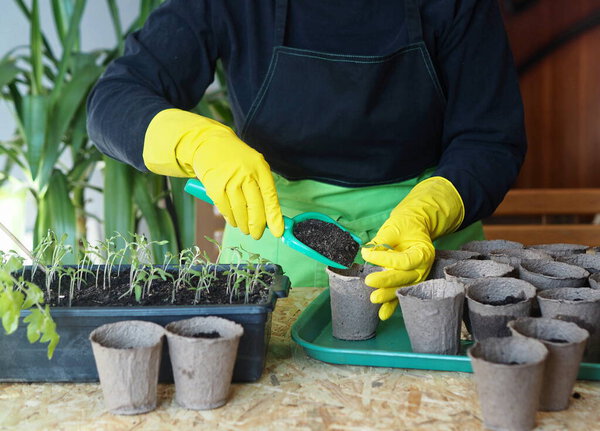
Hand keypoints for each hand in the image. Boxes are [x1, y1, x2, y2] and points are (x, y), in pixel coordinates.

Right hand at [190, 125, 283, 238]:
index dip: (274, 217)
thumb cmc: (236, 159)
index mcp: (260, 168)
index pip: (270, 197)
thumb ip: (262, 187)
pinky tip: (234, 221)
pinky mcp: (214, 187)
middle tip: (257, 235)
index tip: (278, 232)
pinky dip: (230, 218)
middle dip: (257, 226)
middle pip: (255, 207)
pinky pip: (225, 209)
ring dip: (243, 225)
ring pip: (240, 211)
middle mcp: (246, 174)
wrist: (209, 143)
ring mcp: (229, 180)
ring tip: (245, 230)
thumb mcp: (254, 165)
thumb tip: (269, 216)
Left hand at [361, 177, 464, 319]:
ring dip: (388, 296)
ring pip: (403, 288)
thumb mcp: (394, 228)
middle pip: (404, 277)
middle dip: (386, 281)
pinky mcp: (409, 283)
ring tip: (374, 299)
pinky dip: (392, 305)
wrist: (416, 226)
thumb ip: (382, 242)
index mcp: (423, 252)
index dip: (385, 259)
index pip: (404, 260)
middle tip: (369, 282)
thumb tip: (367, 253)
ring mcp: (418, 277)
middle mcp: (423, 267)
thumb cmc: (406, 225)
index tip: (367, 254)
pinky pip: (400, 294)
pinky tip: (382, 314)